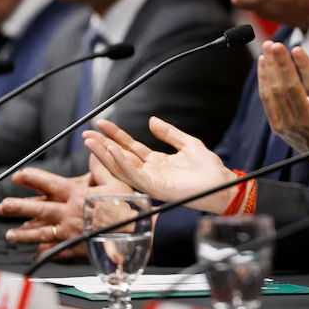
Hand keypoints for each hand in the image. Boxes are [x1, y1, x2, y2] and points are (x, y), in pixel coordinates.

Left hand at [0, 156, 131, 258]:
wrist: (135, 233)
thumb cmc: (128, 205)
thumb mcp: (116, 180)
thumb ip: (101, 165)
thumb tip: (93, 148)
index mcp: (77, 195)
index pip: (50, 184)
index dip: (33, 178)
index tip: (18, 176)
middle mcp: (69, 213)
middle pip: (39, 210)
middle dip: (18, 208)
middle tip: (3, 207)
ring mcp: (70, 232)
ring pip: (42, 233)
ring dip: (25, 234)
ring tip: (11, 235)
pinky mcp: (76, 247)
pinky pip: (56, 250)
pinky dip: (44, 252)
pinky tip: (35, 254)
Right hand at [83, 117, 237, 213]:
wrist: (221, 184)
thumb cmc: (208, 169)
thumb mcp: (188, 144)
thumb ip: (169, 133)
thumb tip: (151, 120)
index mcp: (156, 162)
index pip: (130, 147)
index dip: (115, 135)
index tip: (101, 123)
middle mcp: (150, 172)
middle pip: (120, 157)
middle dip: (102, 145)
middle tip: (86, 133)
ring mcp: (150, 181)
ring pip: (121, 167)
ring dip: (105, 154)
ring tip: (91, 141)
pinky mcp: (155, 188)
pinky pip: (134, 175)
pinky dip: (121, 163)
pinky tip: (112, 151)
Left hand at [258, 40, 308, 180]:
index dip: (305, 67)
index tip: (297, 49)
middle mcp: (306, 121)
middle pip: (289, 88)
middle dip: (281, 64)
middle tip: (276, 44)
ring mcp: (290, 125)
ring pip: (275, 93)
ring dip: (270, 69)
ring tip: (268, 48)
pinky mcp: (279, 127)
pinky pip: (267, 101)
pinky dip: (264, 81)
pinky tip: (263, 64)